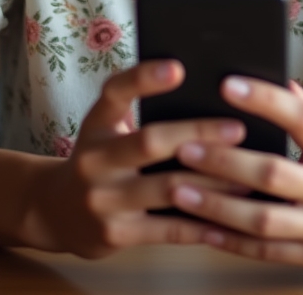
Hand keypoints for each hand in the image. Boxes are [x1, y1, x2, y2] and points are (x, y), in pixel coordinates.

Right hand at [27, 60, 246, 257]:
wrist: (55, 211)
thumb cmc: (100, 157)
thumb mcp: (106, 126)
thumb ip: (140, 106)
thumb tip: (204, 87)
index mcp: (97, 122)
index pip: (116, 92)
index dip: (145, 78)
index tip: (179, 66)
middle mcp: (95, 158)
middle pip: (150, 141)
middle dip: (198, 134)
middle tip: (238, 128)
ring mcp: (102, 199)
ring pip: (166, 188)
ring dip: (211, 183)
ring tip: (247, 176)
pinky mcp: (114, 235)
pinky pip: (168, 229)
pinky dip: (202, 224)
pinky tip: (229, 218)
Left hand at [167, 79, 302, 275]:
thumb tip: (277, 79)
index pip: (301, 118)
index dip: (264, 100)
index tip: (227, 84)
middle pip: (273, 174)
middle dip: (224, 161)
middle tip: (185, 146)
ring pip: (263, 220)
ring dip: (217, 206)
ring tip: (179, 189)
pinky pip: (266, 252)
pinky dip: (230, 241)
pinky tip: (200, 228)